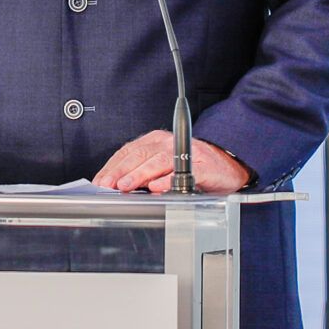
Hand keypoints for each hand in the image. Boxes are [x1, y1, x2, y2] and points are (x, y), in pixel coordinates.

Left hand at [93, 130, 250, 193]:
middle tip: (108, 185)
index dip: (113, 167)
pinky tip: (157, 187)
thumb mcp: (162, 166)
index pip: (128, 152)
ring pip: (158, 161)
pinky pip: (184, 172)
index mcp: (156, 141)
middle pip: (140, 154)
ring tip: (126, 186)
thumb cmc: (192, 166)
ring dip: (140, 174)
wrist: (228, 165)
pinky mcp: (204, 167)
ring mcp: (187, 153)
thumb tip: (116, 184)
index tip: (100, 181)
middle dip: (121, 171)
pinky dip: (169, 179)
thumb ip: (141, 172)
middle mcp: (169, 143)